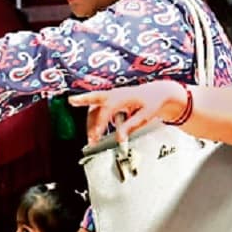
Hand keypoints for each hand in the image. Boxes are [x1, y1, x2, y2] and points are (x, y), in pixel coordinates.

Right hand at [70, 80, 186, 143]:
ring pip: (96, 107)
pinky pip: (100, 109)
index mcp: (124, 96)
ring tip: (91, 138)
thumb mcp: (146, 116)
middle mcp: (116, 94)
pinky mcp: (112, 101)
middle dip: (83, 98)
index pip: (107, 109)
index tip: (96, 136)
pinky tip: (98, 132)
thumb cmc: (153, 102)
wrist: (159, 93)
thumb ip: (131, 126)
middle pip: (96, 98)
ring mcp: (113, 97)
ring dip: (91, 121)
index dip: (100, 123)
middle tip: (72, 100)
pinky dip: (96, 120)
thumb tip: (120, 138)